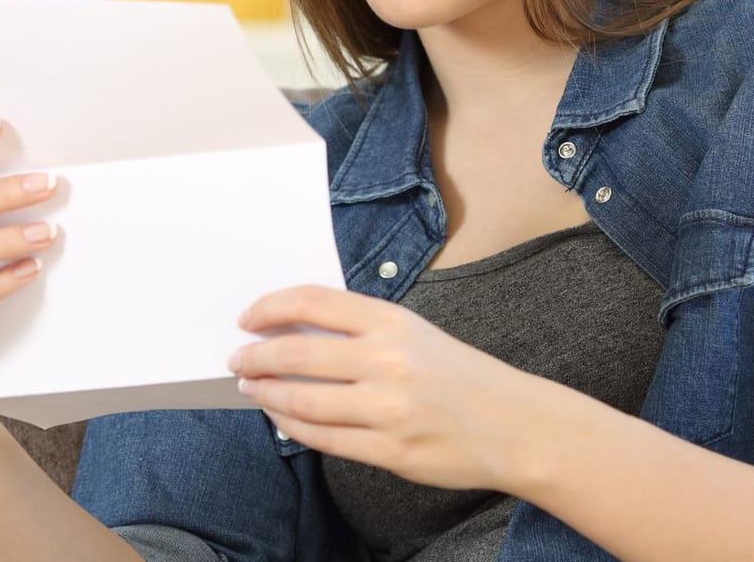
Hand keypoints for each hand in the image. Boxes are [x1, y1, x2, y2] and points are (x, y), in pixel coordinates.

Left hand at [229, 284, 553, 492]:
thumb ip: (361, 330)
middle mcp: (388, 361)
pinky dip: (291, 425)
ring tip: (250, 387)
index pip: (313, 302)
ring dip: (266, 393)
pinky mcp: (390, 451)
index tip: (247, 318)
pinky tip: (280, 416)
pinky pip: (323, 438)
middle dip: (255, 357)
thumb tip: (290, 331)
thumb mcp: (415, 333)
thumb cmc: (460, 376)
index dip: (269, 307)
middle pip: (296, 354)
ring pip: (302, 401)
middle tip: (237, 359)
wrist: (515, 426)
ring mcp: (388, 409)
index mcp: (394, 322)